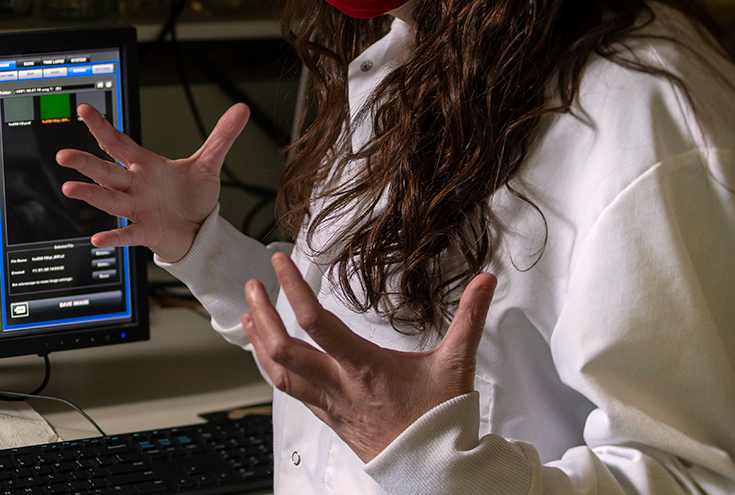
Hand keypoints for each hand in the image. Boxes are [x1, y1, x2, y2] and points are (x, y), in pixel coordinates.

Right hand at [56, 102, 248, 262]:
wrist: (201, 230)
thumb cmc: (194, 196)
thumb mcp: (209, 163)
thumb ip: (222, 136)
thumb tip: (240, 108)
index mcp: (145, 165)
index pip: (119, 143)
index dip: (102, 127)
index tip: (84, 110)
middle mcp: (135, 185)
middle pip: (106, 170)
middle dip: (85, 163)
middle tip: (63, 155)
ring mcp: (137, 208)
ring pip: (109, 199)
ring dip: (90, 194)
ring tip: (69, 188)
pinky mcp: (146, 231)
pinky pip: (127, 233)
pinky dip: (114, 236)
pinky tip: (98, 238)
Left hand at [242, 252, 495, 462]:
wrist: (437, 473)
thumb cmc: (442, 421)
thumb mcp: (457, 364)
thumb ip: (470, 319)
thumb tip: (486, 280)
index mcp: (364, 367)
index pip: (317, 322)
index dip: (294, 289)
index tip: (280, 261)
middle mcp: (339, 386)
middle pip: (284, 350)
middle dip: (263, 315)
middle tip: (252, 285)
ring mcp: (330, 404)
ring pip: (280, 374)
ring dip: (260, 343)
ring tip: (248, 315)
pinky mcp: (329, 417)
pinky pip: (291, 390)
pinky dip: (273, 367)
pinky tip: (269, 353)